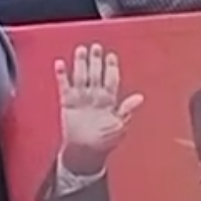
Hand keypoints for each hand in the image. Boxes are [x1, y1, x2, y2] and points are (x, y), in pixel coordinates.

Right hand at [55, 44, 143, 174]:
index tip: (112, 56)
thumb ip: (126, 110)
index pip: (111, 79)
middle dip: (96, 61)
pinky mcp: (68, 103)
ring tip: (81, 51)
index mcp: (109, 101)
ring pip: (81, 76)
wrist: (85, 152)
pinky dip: (61, 75)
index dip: (112, 68)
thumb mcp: (119, 126)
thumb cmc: (104, 141)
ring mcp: (81, 98)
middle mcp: (95, 96)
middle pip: (96, 74)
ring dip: (81, 64)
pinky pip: (64, 86)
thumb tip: (140, 98)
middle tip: (96, 48)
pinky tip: (60, 64)